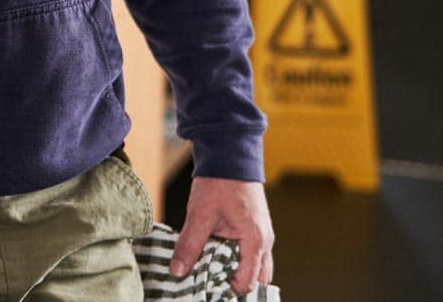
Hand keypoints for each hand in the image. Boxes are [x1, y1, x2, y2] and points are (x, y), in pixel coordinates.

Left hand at [173, 176, 273, 296]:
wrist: (230, 155)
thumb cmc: (219, 183)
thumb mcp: (200, 215)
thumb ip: (189, 245)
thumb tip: (177, 271)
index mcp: (255, 240)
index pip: (246, 281)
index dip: (227, 289)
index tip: (206, 289)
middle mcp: (265, 241)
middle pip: (256, 278)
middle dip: (235, 284)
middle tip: (210, 284)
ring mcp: (262, 235)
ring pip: (255, 266)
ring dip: (236, 271)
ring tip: (211, 271)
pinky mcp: (255, 228)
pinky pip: (250, 253)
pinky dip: (236, 259)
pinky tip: (215, 256)